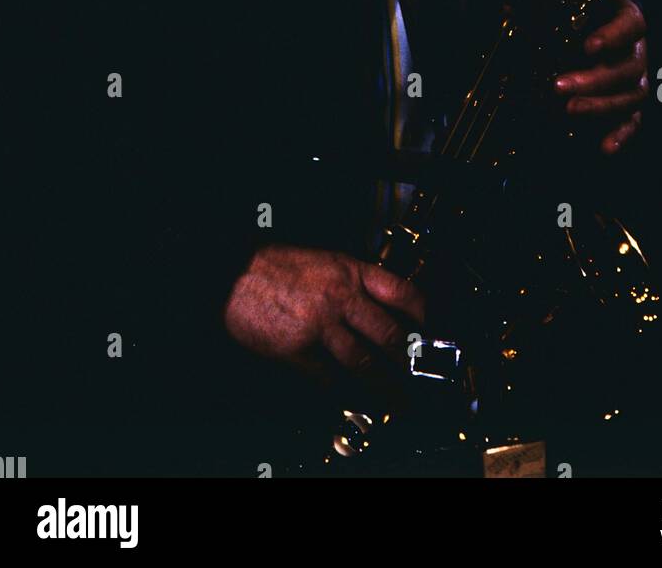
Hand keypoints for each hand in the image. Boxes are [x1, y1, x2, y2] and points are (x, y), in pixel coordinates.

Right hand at [223, 244, 424, 391]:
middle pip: (388, 333)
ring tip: (395, 400)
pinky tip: (346, 397)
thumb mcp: (322, 261)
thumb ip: (349, 282)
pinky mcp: (297, 348)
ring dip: (383, 385)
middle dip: (408, 361)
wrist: (233, 273)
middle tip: (417, 376)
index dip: (421, 314)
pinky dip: (338, 390)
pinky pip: (326, 376)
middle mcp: (340, 296)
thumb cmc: (273, 265)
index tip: (428, 331)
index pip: (400, 291)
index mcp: (349, 270)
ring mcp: (320, 324)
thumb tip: (375, 306)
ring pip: (363, 361)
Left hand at [553, 0, 647, 154]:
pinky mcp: (631, 103)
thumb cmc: (583, 13)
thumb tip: (507, 7)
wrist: (598, 25)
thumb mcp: (571, 2)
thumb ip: (545, 5)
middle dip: (593, 80)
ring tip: (570, 110)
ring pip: (631, 96)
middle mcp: (637, 51)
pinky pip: (632, 121)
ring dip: (600, 106)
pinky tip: (604, 148)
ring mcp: (637, 79)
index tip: (588, 47)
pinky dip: (619, 135)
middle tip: (559, 86)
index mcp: (627, 18)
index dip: (612, 37)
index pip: (629, 25)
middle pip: (626, 67)